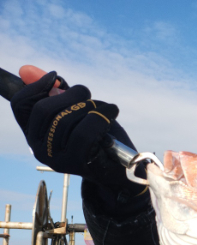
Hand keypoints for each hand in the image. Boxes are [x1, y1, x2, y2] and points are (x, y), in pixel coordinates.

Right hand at [10, 66, 136, 189]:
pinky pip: (83, 133)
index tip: (56, 78)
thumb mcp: (77, 110)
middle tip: (89, 96)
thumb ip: (56, 92)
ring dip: (90, 107)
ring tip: (106, 110)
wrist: (122, 167)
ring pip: (65, 119)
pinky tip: (112, 113)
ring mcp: (54, 158)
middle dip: (70, 95)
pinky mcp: (74, 164)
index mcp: (34, 134)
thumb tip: (26, 70)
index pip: (21, 104)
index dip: (36, 85)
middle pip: (43, 109)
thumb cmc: (99, 136)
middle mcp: (38, 149)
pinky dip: (100, 117)